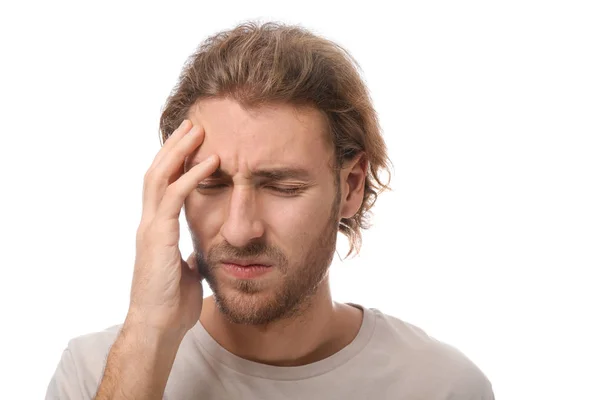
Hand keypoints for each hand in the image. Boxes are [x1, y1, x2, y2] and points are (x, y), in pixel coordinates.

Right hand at [126, 119, 218, 337]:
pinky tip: (210, 164)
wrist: (158, 328)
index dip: (175, 162)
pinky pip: (173, 199)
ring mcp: (150, 229)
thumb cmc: (172, 303)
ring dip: (179, 151)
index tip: (191, 143)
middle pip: (156, 172)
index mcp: (156, 229)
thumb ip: (190, 253)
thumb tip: (200, 247)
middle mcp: (149, 223)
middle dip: (174, 146)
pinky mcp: (157, 238)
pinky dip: (192, 178)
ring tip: (198, 130)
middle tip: (192, 123)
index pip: (162, 186)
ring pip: (159, 177)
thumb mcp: (187, 270)